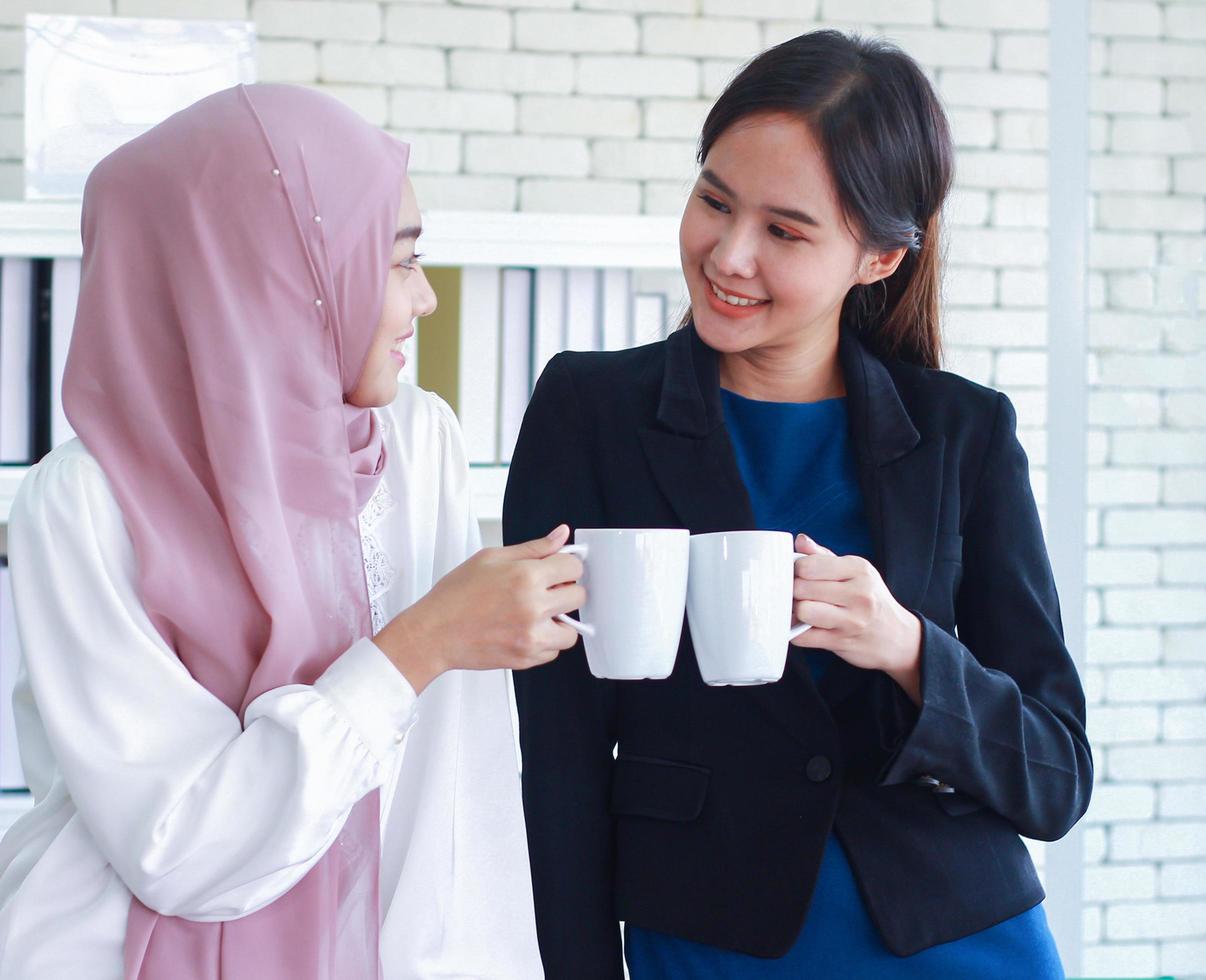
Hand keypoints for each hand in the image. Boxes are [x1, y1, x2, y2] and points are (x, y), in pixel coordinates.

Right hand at [375, 524, 584, 692]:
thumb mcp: (491, 558)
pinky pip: (554, 650)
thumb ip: (533, 548)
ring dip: (560, 621)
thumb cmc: (456, 595)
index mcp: (526, 577)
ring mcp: (532, 636)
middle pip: (578, 596)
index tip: (557, 569)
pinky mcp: (527, 658)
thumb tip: (561, 535)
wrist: (434, 633)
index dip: (565, 565)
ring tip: (538, 614)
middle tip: (545, 590)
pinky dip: (545, 641)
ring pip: (572, 630)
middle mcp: (533, 608)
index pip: (573, 567)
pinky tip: (526, 630)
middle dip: (565, 590)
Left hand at [789, 533, 921, 704]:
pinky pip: (803, 636)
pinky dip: (797, 632)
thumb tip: (800, 541)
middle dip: (794, 591)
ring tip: (803, 610)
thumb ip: (824, 556)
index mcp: (858, 569)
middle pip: (801, 587)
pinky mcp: (841, 642)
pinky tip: (805, 627)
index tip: (799, 575)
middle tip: (800, 594)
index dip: (796, 570)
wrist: (898, 636)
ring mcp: (851, 620)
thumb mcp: (855, 571)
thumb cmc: (870, 599)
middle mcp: (858, 593)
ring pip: (803, 611)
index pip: (809, 565)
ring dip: (796, 612)